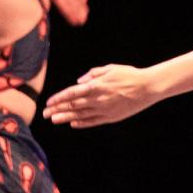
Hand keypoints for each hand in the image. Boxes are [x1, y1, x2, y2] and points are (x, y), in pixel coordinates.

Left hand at [44, 64, 159, 127]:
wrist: (148, 87)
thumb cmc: (128, 74)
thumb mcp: (110, 68)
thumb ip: (93, 74)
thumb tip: (79, 82)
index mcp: (96, 86)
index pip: (72, 93)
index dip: (59, 99)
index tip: (48, 103)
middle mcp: (98, 99)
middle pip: (73, 106)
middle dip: (57, 109)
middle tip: (45, 114)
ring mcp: (104, 110)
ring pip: (80, 115)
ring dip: (65, 117)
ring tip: (54, 120)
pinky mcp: (111, 117)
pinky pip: (93, 121)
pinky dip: (82, 123)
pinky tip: (72, 124)